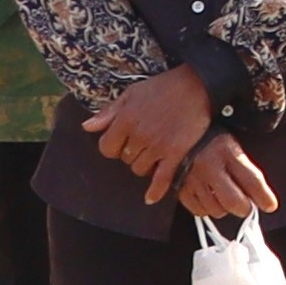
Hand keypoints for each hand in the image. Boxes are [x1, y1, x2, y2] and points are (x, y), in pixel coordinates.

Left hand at [82, 66, 220, 206]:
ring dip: (144, 164)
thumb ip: (108, 112)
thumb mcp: (131, 93)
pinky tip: (150, 198)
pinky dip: (156, 191)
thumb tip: (87, 127)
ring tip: (154, 154)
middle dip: (131, 153)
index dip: (113, 147)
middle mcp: (139, 135)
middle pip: (125, 159)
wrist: (198, 86)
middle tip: (143, 143)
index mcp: (125, 119)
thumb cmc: (163, 87)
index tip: (121, 142)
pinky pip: (162, 178)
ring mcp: (158, 146)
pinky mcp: (176, 153)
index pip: (106, 148)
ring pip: (140, 169)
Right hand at [174, 134, 278, 221]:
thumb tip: (261, 197)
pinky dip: (207, 209)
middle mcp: (209, 166)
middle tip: (245, 206)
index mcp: (227, 152)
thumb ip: (245, 170)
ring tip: (224, 197)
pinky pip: (199, 211)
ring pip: (216, 209)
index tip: (270, 205)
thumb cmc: (210, 142)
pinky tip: (209, 198)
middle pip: (233, 201)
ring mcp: (192, 179)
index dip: (264, 197)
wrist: (176, 133)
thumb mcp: (231, 147)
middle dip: (244, 208)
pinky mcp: (179, 188)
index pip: (252, 180)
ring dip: (224, 209)